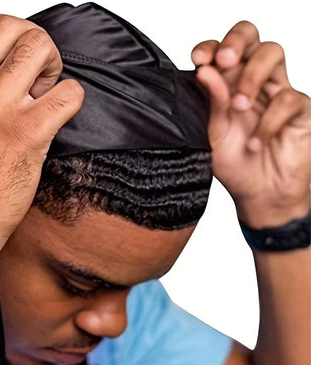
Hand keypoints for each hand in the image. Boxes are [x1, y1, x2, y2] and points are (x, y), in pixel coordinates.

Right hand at [0, 15, 83, 247]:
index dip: (7, 52)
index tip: (15, 76)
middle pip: (11, 29)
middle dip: (35, 46)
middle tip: (41, 75)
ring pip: (39, 49)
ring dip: (54, 68)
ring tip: (49, 97)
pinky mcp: (27, 133)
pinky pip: (68, 93)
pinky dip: (72, 99)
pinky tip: (62, 116)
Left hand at [191, 21, 309, 227]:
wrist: (258, 194)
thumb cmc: (234, 164)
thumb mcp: (213, 136)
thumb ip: (211, 104)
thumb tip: (204, 70)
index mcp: (227, 86)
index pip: (222, 51)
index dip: (211, 47)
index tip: (198, 60)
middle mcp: (252, 82)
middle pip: (251, 37)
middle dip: (236, 41)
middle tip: (224, 62)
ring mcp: (277, 92)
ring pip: (273, 53)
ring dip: (252, 76)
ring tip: (239, 107)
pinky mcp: (300, 109)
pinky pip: (288, 99)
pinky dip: (268, 122)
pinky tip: (255, 144)